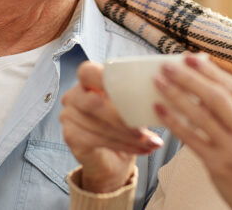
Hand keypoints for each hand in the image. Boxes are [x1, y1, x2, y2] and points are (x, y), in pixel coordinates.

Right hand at [60, 61, 163, 192]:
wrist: (114, 159)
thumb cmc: (125, 126)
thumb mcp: (133, 106)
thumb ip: (138, 96)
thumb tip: (162, 94)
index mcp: (88, 81)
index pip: (88, 72)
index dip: (105, 79)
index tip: (129, 90)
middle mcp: (74, 96)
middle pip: (93, 103)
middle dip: (121, 118)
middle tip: (143, 129)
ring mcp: (69, 116)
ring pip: (99, 125)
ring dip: (128, 136)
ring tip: (151, 142)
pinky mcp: (70, 136)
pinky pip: (97, 140)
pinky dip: (124, 146)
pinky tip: (142, 149)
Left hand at [153, 53, 231, 209]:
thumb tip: (212, 82)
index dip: (209, 71)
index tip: (189, 58)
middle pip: (216, 97)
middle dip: (189, 78)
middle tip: (168, 66)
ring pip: (200, 115)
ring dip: (176, 95)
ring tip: (158, 82)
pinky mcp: (218, 165)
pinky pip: (190, 138)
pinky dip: (173, 122)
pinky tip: (160, 109)